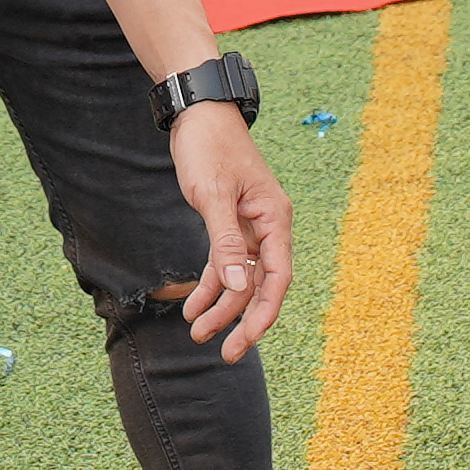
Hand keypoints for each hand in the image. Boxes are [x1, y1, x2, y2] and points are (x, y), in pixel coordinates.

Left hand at [166, 105, 296, 358]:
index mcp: (275, 219)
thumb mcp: (214, 195)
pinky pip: (224, 264)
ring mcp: (251, 227)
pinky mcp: (230, 224)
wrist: (199, 114)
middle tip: (225, 354)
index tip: (245, 341)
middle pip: (261, 285)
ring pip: (240, 279)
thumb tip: (236, 286)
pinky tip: (192, 307)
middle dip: (241, 320)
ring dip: (220, 307)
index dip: (263, 313)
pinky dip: (209, 286)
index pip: (277, 277)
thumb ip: (225, 241)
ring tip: (196, 332)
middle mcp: (269, 227)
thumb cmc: (210, 147)